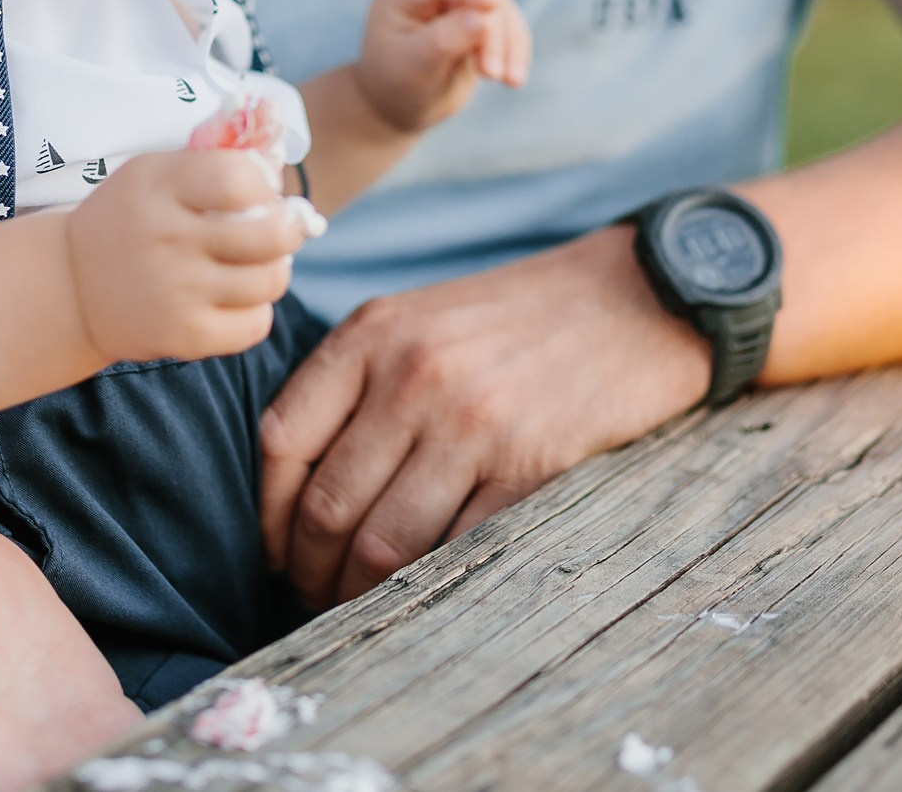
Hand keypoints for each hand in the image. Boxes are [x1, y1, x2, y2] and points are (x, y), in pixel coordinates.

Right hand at [63, 148, 309, 363]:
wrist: (70, 287)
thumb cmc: (129, 220)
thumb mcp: (154, 172)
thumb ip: (212, 162)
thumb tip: (278, 162)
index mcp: (160, 186)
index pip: (241, 178)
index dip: (264, 184)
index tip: (257, 193)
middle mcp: (168, 238)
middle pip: (272, 234)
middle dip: (287, 229)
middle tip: (276, 230)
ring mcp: (176, 291)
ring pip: (271, 281)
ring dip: (272, 270)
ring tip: (253, 264)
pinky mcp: (183, 336)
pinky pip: (256, 324)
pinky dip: (255, 311)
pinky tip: (233, 298)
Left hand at [258, 224, 710, 605]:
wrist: (632, 302)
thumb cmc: (514, 320)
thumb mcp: (419, 319)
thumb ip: (353, 382)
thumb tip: (294, 488)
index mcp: (373, 333)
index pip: (282, 440)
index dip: (269, 513)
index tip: (278, 548)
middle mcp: (412, 375)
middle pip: (327, 505)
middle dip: (311, 568)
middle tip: (315, 592)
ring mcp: (471, 423)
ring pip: (382, 543)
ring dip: (361, 590)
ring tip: (361, 600)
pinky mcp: (527, 466)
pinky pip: (454, 549)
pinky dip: (430, 581)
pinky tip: (424, 586)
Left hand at [352, 0, 530, 133]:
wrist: (399, 108)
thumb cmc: (396, 86)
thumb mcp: (414, 65)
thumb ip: (444, 40)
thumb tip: (482, 18)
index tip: (495, 6)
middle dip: (494, 35)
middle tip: (493, 76)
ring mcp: (459, 6)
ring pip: (502, 12)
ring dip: (512, 45)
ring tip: (512, 82)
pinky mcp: (479, 25)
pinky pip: (509, 29)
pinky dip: (515, 52)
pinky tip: (513, 79)